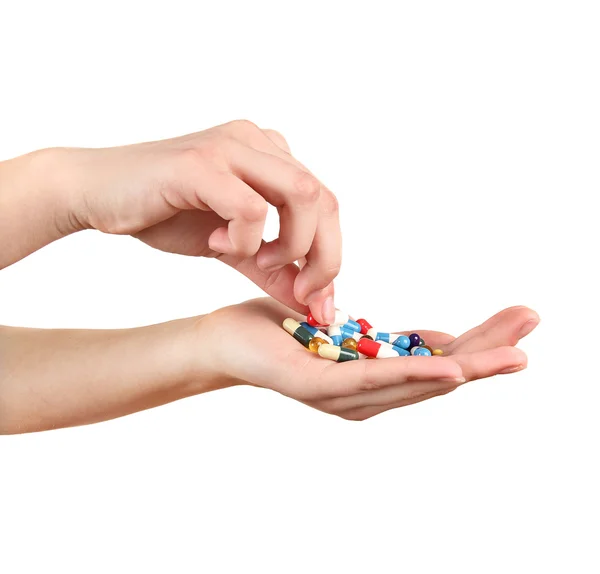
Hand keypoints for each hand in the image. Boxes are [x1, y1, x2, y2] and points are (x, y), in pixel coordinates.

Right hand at [57, 121, 339, 322]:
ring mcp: (230, 147)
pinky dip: (244, 239)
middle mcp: (256, 143)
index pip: (326, 203)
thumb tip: (310, 304)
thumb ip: (273, 270)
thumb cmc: (165, 214)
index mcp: (269, 157)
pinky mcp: (201, 164)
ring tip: (252, 260)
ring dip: (289, 244)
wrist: (100, 194)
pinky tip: (216, 244)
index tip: (316, 300)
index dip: (331, 254)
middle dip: (322, 256)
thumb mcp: (232, 247)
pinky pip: (251, 207)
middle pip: (323, 199)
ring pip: (300, 194)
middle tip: (300, 291)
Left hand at [194, 299, 539, 420]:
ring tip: (513, 353)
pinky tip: (451, 368)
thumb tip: (435, 338)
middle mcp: (367, 396)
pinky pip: (374, 379)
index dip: (481, 343)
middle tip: (532, 329)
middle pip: (439, 376)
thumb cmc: (281, 331)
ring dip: (468, 366)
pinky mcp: (321, 387)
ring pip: (417, 380)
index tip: (519, 319)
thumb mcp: (347, 330)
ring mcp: (346, 397)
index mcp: (375, 379)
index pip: (438, 361)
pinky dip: (416, 374)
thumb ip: (389, 340)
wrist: (224, 341)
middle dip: (489, 353)